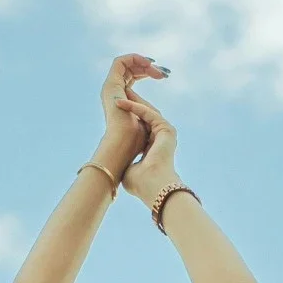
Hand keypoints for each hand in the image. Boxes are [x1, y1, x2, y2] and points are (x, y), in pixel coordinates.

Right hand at [100, 53, 168, 165]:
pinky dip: (135, 59)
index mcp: (121, 100)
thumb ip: (147, 109)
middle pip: (129, 69)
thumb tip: (145, 104)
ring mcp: (110, 88)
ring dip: (143, 62)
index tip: (164, 75)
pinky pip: (120, 62)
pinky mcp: (110, 84)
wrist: (125, 144)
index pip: (132, 79)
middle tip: (164, 72)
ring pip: (125, 63)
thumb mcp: (148, 120)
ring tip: (158, 70)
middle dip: (148, 66)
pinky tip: (149, 65)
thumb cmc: (137, 140)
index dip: (147, 73)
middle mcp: (113, 93)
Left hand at [115, 89, 178, 204]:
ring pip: (148, 112)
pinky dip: (134, 107)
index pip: (142, 127)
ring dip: (133, 102)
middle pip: (147, 116)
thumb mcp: (129, 168)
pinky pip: (148, 113)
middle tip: (119, 95)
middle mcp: (163, 138)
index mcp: (155, 147)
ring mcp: (166, 133)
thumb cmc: (141, 184)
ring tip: (118, 95)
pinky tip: (121, 103)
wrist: (153, 186)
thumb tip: (116, 160)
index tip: (117, 109)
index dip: (130, 117)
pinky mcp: (166, 129)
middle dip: (133, 104)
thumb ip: (126, 160)